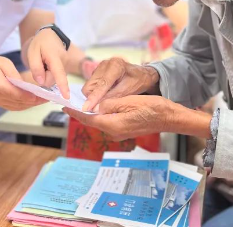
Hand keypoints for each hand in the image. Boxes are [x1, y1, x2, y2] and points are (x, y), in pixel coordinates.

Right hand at [0, 55, 47, 110]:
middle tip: (47, 97)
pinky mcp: (1, 104)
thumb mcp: (5, 63)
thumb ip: (13, 74)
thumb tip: (23, 83)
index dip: (25, 95)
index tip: (37, 95)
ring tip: (44, 99)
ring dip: (31, 104)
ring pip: (17, 106)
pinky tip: (35, 101)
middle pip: (17, 101)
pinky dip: (26, 105)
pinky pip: (15, 107)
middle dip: (33, 100)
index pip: (12, 92)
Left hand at [27, 27, 69, 98]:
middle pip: (52, 79)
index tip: (66, 97)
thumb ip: (36, 67)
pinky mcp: (65, 69)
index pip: (59, 73)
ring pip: (54, 79)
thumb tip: (41, 82)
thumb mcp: (32, 52)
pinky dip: (49, 74)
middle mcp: (64, 62)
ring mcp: (66, 66)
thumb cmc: (40, 43)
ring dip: (46, 75)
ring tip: (43, 62)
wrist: (50, 36)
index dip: (62, 86)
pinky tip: (47, 65)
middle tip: (38, 64)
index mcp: (55, 56)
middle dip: (43, 77)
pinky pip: (56, 77)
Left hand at [64, 96, 211, 140]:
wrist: (168, 117)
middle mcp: (114, 132)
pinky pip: (107, 123)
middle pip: (92, 122)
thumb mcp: (128, 101)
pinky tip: (97, 108)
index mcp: (112, 125)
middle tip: (69, 103)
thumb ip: (109, 104)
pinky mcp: (124, 130)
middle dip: (80, 113)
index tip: (64, 106)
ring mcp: (119, 133)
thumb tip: (94, 106)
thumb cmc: (151, 107)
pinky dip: (99, 116)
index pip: (88, 118)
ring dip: (89, 114)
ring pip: (99, 122)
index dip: (75, 112)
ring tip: (79, 104)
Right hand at [81, 58, 158, 111]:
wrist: (142, 74)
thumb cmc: (138, 81)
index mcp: (115, 66)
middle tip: (103, 106)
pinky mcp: (97, 71)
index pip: (101, 85)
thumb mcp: (129, 90)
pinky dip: (96, 92)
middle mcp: (104, 64)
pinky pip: (91, 85)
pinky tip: (107, 93)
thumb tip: (96, 107)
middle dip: (93, 98)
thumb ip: (113, 97)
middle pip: (89, 86)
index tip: (86, 109)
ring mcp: (99, 67)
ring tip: (108, 98)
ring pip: (88, 87)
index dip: (94, 98)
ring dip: (95, 96)